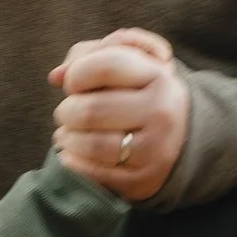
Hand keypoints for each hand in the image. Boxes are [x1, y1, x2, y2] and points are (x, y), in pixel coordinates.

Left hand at [49, 27, 189, 201]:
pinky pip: (94, 172)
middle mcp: (162, 111)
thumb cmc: (137, 96)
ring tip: (65, 134)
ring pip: (91, 144)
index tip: (73, 84)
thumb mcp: (125, 68)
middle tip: (65, 113)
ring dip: (67, 138)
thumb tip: (56, 76)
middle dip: (66, 111)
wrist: (180, 140)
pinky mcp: (143, 179)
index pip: (106, 65)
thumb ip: (88, 57)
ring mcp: (156, 148)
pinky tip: (69, 155)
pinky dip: (73, 162)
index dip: (77, 74)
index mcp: (159, 76)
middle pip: (91, 109)